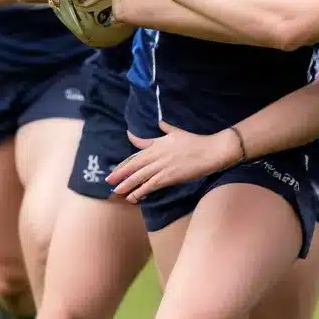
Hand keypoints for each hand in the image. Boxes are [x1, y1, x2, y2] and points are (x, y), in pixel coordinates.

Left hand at [107, 121, 242, 201]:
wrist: (211, 151)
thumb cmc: (196, 141)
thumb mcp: (178, 131)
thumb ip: (166, 128)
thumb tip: (159, 121)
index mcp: (158, 143)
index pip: (137, 153)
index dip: (125, 162)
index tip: (116, 167)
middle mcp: (157, 154)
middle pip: (134, 165)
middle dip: (120, 173)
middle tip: (108, 180)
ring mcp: (162, 166)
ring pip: (139, 176)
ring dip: (127, 184)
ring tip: (117, 191)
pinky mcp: (169, 176)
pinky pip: (150, 185)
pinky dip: (140, 191)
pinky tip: (133, 197)